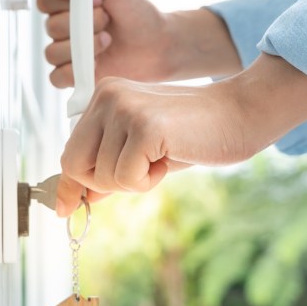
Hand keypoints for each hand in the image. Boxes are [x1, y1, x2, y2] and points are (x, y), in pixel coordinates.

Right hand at [37, 0, 241, 87]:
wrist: (157, 43)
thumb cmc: (138, 14)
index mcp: (68, 5)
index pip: (44, 1)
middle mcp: (65, 29)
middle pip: (50, 27)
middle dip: (81, 23)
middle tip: (107, 19)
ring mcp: (70, 53)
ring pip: (52, 53)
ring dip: (80, 47)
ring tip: (107, 40)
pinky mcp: (77, 76)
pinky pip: (57, 78)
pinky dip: (72, 72)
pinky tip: (96, 63)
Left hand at [56, 54, 306, 215]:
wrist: (240, 115)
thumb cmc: (195, 133)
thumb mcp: (145, 151)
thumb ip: (111, 167)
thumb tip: (80, 198)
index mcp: (105, 97)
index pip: (71, 150)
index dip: (70, 184)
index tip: (66, 208)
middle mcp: (108, 97)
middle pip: (76, 165)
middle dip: (104, 184)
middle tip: (141, 173)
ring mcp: (125, 109)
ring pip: (102, 177)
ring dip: (134, 182)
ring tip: (162, 158)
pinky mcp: (145, 126)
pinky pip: (126, 178)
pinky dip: (148, 181)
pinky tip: (169, 159)